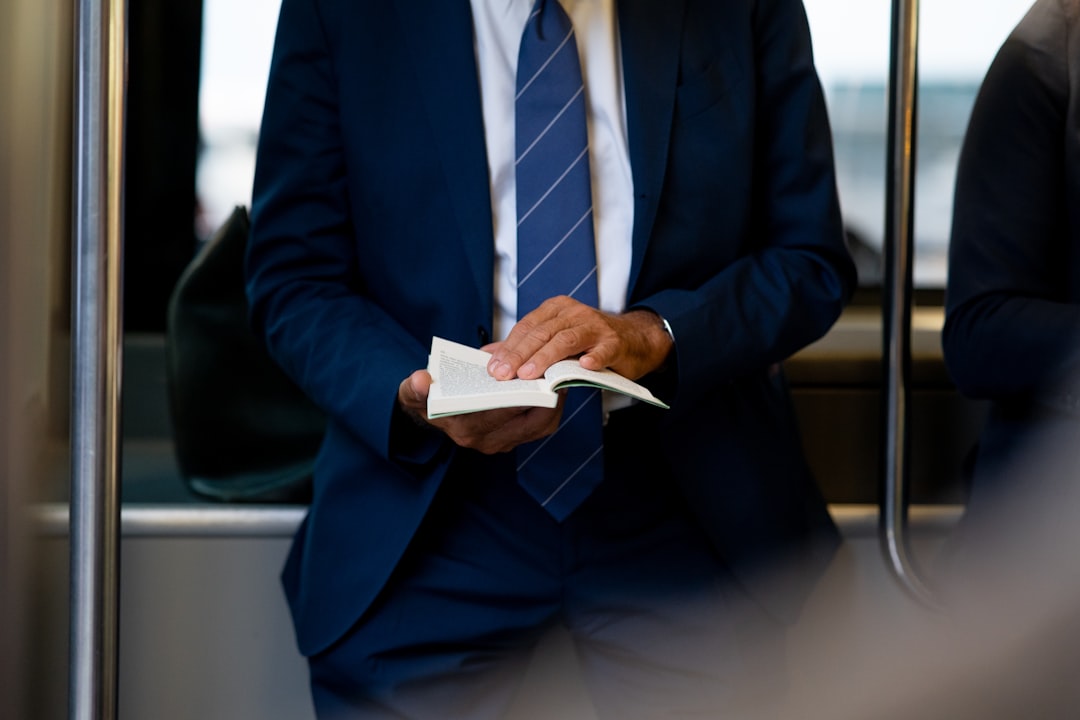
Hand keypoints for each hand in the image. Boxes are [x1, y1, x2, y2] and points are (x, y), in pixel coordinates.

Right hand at [397, 370, 563, 453]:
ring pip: (540, 425)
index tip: (537, 375)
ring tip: (560, 376)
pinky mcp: (514, 438)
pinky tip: (555, 385)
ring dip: (554, 402)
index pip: (500, 414)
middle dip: (546, 398)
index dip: (521, 395)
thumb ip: (415, 387)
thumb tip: (420, 381)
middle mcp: (487, 441)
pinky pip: (541, 425)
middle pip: (529, 422)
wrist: (431, 414)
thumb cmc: (428, 399)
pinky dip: (551, 406)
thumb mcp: (414, 392)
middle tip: (558, 372)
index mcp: (465, 429)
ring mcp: (503, 442)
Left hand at [486, 296, 672, 380]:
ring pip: (566, 340)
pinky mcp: (615, 342)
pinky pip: (602, 350)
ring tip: (529, 374)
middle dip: (520, 355)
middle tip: (504, 374)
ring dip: (546, 358)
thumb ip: (523, 347)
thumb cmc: (588, 342)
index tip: (493, 368)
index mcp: (555, 309)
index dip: (509, 348)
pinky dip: (593, 357)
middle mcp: (574, 313)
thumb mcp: (555, 339)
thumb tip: (488, 356)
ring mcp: (595, 326)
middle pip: (542, 333)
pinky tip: (583, 367)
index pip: (527, 327)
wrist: (634, 339)